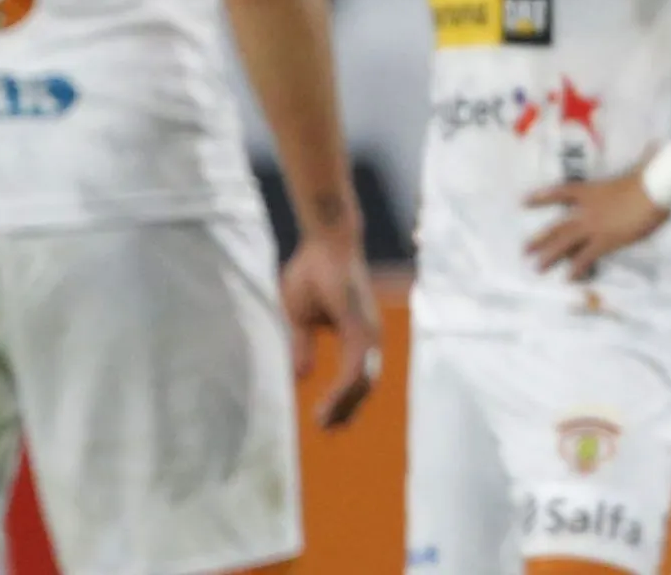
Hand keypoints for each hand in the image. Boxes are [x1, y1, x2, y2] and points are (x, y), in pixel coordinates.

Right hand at [281, 232, 383, 429]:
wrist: (325, 240)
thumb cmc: (313, 272)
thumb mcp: (301, 317)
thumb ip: (303, 345)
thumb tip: (301, 376)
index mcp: (357, 334)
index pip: (357, 377)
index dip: (343, 400)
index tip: (324, 421)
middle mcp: (369, 335)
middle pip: (365, 385)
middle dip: (347, 411)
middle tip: (326, 430)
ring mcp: (367, 330)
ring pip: (364, 380)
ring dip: (345, 406)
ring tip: (325, 423)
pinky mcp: (358, 324)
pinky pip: (357, 365)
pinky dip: (345, 389)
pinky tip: (330, 403)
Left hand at [524, 171, 668, 280]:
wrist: (652, 191)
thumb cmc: (646, 177)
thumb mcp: (636, 169)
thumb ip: (637, 160)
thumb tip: (651, 146)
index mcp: (590, 190)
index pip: (560, 193)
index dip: (541, 197)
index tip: (523, 201)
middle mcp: (586, 210)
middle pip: (558, 226)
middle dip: (540, 239)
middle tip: (524, 249)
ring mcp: (593, 226)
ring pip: (565, 244)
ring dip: (550, 256)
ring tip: (537, 267)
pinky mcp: (604, 241)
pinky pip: (585, 258)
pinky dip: (576, 269)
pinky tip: (567, 278)